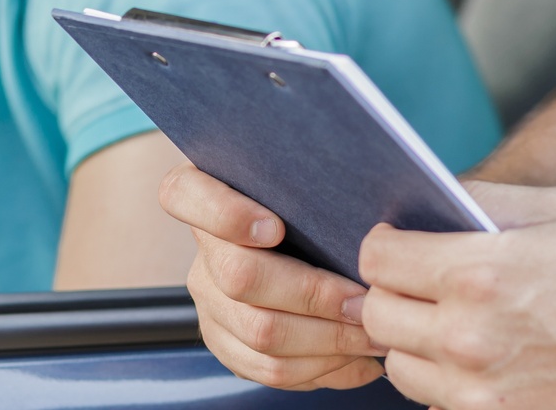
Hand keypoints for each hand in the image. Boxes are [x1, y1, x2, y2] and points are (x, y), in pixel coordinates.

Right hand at [158, 163, 385, 390]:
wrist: (301, 246)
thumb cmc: (312, 208)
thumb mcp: (306, 186)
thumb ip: (315, 187)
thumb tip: (372, 223)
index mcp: (205, 193)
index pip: (183, 195)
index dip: (226, 215)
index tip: (275, 228)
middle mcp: (202, 251)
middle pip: (240, 277)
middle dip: (313, 294)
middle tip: (363, 301)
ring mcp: (209, 301)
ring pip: (259, 333)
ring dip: (327, 339)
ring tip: (372, 334)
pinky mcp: (225, 342)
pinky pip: (268, 369)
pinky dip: (321, 368)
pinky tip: (358, 359)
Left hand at [359, 181, 555, 409]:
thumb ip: (484, 202)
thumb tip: (431, 200)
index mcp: (477, 275)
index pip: (377, 260)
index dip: (383, 245)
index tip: (398, 244)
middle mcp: (467, 338)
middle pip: (376, 315)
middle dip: (390, 292)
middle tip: (418, 283)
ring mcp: (480, 393)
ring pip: (398, 367)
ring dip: (412, 342)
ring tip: (448, 323)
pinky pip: (437, 403)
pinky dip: (444, 382)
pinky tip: (478, 360)